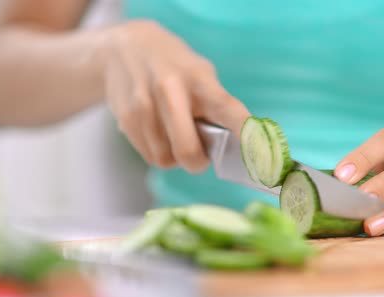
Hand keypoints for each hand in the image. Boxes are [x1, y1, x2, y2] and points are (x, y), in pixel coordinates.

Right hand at [102, 20, 249, 171]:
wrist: (123, 49)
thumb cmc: (175, 67)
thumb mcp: (200, 73)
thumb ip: (216, 105)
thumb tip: (236, 144)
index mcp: (199, 80)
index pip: (228, 110)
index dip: (246, 135)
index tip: (260, 155)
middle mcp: (171, 91)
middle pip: (188, 151)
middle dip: (198, 162)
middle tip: (201, 156)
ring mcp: (144, 107)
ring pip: (167, 159)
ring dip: (175, 158)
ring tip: (174, 135)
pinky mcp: (126, 120)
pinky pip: (150, 156)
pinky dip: (159, 153)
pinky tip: (158, 133)